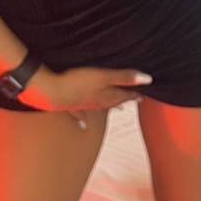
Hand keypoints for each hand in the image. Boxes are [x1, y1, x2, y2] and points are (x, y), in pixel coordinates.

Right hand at [19, 64, 150, 113]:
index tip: (143, 95)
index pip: (125, 94)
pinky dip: (83, 118)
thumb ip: (125, 77)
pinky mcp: (70, 106)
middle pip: (114, 102)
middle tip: (134, 100)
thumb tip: (149, 79)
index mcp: (106, 95)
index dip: (135, 94)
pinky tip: (84, 124)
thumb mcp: (104, 76)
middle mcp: (97, 102)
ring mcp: (83, 105)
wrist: (51, 93)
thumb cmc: (78, 82)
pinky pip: (79, 113)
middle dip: (124, 100)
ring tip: (117, 108)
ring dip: (109, 107)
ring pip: (100, 107)